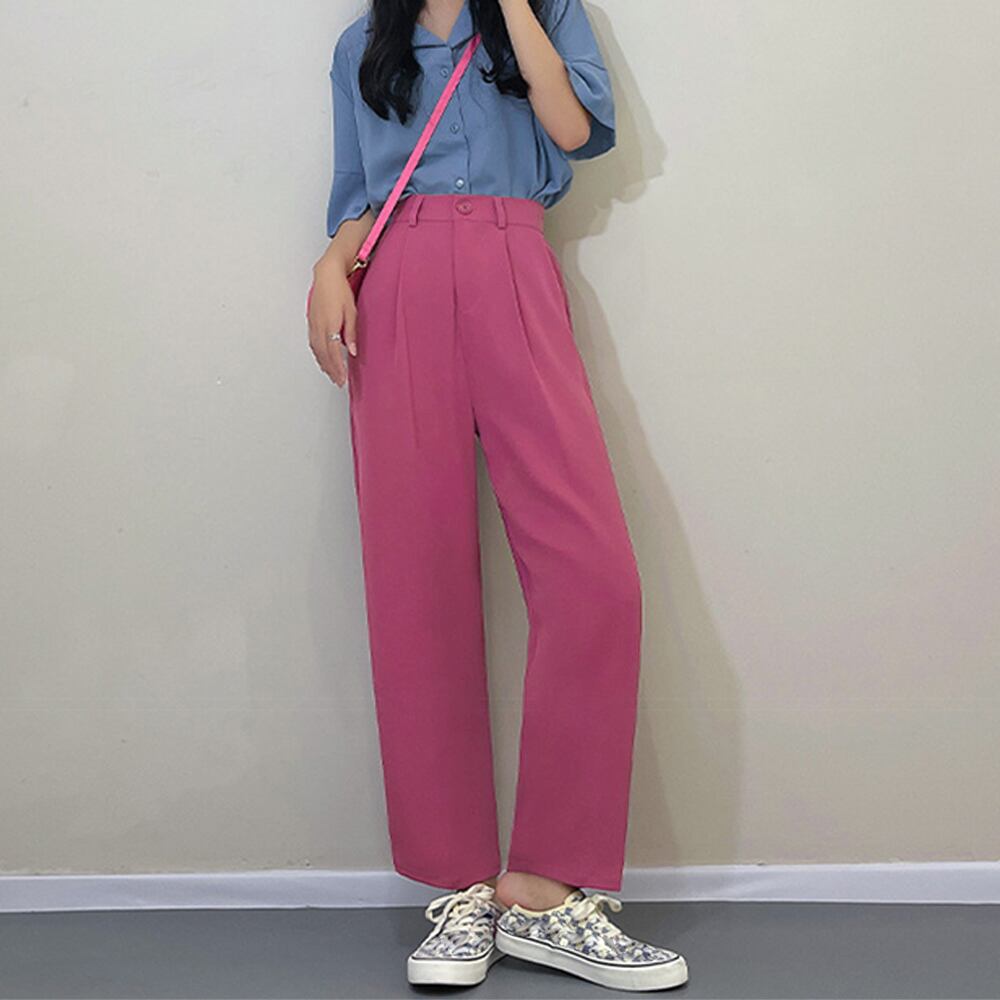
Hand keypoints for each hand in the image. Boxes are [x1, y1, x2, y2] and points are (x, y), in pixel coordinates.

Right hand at [307, 262, 357, 387]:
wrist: (326, 275)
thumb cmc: (340, 291)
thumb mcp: (352, 312)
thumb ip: (351, 333)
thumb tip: (352, 351)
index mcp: (330, 325)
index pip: (333, 353)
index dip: (337, 368)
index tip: (342, 379)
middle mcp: (319, 327)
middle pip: (323, 355)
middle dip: (331, 370)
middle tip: (338, 382)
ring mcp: (313, 325)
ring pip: (317, 350)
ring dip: (324, 364)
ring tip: (331, 375)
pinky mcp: (311, 322)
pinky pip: (313, 343)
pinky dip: (318, 354)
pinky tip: (322, 359)